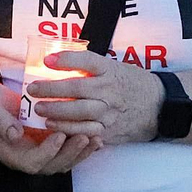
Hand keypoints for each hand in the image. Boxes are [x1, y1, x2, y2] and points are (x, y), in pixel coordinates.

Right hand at [0, 80, 100, 174]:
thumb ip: (1, 123)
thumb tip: (15, 134)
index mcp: (12, 155)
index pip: (33, 162)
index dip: (47, 152)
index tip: (58, 135)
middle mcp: (28, 158)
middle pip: (53, 165)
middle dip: (70, 153)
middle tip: (84, 136)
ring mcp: (40, 152)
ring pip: (64, 160)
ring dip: (81, 151)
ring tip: (95, 137)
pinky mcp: (49, 144)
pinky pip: (68, 150)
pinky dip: (83, 146)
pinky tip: (97, 137)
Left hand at [30, 50, 166, 145]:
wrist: (158, 106)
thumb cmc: (132, 83)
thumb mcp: (115, 67)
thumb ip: (92, 67)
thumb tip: (60, 60)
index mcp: (110, 70)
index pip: (86, 61)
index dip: (66, 60)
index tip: (47, 60)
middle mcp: (110, 90)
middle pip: (77, 89)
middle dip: (52, 90)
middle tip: (33, 90)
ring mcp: (110, 112)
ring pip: (79, 112)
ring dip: (56, 112)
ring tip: (39, 109)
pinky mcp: (109, 130)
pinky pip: (85, 131)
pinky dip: (67, 129)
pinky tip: (53, 127)